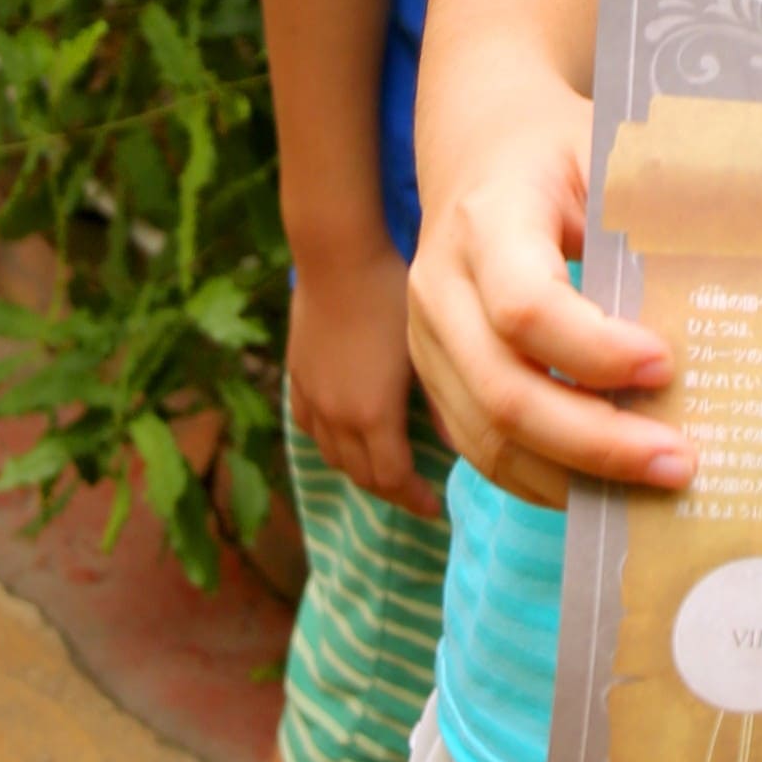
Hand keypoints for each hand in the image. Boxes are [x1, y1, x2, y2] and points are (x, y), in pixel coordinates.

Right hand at [288, 240, 436, 516]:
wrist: (338, 255)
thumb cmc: (391, 294)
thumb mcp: (425, 349)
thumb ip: (443, 403)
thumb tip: (464, 446)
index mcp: (371, 415)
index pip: (392, 479)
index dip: (414, 499)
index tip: (435, 506)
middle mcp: (335, 415)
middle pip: (361, 475)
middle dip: (390, 490)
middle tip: (416, 493)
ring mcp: (311, 396)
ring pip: (333, 455)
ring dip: (359, 470)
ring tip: (386, 469)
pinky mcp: (297, 375)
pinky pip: (309, 426)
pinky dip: (330, 441)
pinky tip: (344, 434)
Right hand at [404, 93, 687, 511]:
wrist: (477, 146)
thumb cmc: (556, 151)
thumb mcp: (606, 153)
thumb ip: (649, 216)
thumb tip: (732, 295)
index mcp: (486, 220)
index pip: (525, 306)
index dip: (595, 351)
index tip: (667, 365)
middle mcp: (440, 287)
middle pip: (504, 392)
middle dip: (597, 442)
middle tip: (680, 461)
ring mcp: (428, 339)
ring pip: (487, 436)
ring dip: (575, 476)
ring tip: (657, 486)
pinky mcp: (435, 375)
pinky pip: (481, 448)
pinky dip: (546, 477)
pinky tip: (610, 488)